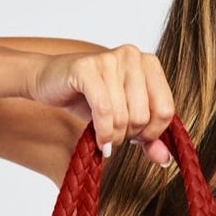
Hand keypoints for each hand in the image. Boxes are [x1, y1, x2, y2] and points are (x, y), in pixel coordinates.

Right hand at [31, 43, 176, 165]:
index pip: (166, 110)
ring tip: (103, 136)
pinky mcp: (86, 67)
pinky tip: (98, 139)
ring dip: (113, 137)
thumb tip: (165, 160)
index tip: (135, 137)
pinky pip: (103, 110)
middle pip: (143, 116)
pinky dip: (102, 132)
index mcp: (149, 63)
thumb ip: (148, 137)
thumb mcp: (125, 119)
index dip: (152, 133)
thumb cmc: (90, 99)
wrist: (50, 82)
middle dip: (128, 136)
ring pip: (123, 116)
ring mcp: (109, 58)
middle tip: (114, 135)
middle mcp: (132, 55)